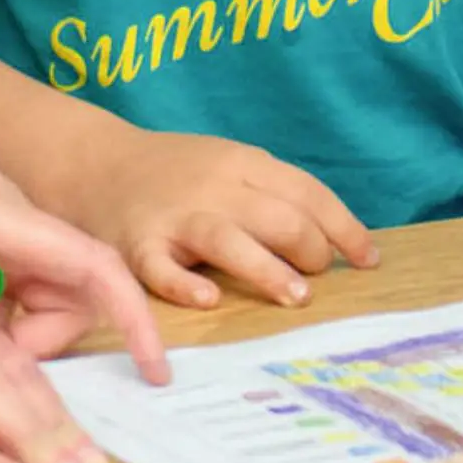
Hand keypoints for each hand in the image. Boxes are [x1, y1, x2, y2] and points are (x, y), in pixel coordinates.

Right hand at [56, 125, 377, 311]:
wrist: (94, 164)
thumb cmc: (174, 174)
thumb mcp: (227, 165)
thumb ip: (273, 196)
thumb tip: (337, 242)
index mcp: (243, 163)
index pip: (308, 193)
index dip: (344, 228)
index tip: (368, 261)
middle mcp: (214, 187)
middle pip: (278, 216)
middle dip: (311, 251)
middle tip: (317, 282)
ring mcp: (175, 217)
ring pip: (229, 239)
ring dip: (267, 268)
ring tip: (296, 297)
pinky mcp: (138, 246)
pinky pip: (163, 269)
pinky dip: (186, 284)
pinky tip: (209, 299)